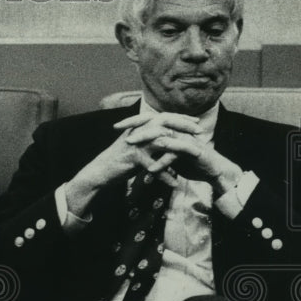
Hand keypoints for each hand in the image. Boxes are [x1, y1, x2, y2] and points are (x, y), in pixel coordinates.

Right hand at [63, 114, 198, 216]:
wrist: (100, 171)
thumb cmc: (118, 159)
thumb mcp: (135, 144)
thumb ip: (148, 138)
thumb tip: (165, 135)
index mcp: (139, 126)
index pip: (163, 117)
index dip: (180, 118)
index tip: (195, 122)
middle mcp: (137, 131)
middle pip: (165, 122)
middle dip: (184, 126)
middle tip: (200, 131)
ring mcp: (135, 143)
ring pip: (163, 141)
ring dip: (181, 148)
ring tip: (196, 154)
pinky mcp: (133, 157)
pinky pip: (154, 166)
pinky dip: (165, 175)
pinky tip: (174, 184)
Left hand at [117, 112, 243, 194]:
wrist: (213, 171)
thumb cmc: (191, 162)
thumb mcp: (169, 154)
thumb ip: (156, 150)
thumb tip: (141, 149)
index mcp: (172, 130)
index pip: (151, 121)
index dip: (133, 122)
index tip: (115, 126)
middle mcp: (178, 131)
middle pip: (154, 123)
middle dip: (135, 125)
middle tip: (118, 128)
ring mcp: (186, 139)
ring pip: (163, 135)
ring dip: (145, 140)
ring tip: (129, 144)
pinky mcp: (193, 151)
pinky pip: (175, 154)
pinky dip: (163, 161)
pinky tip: (151, 168)